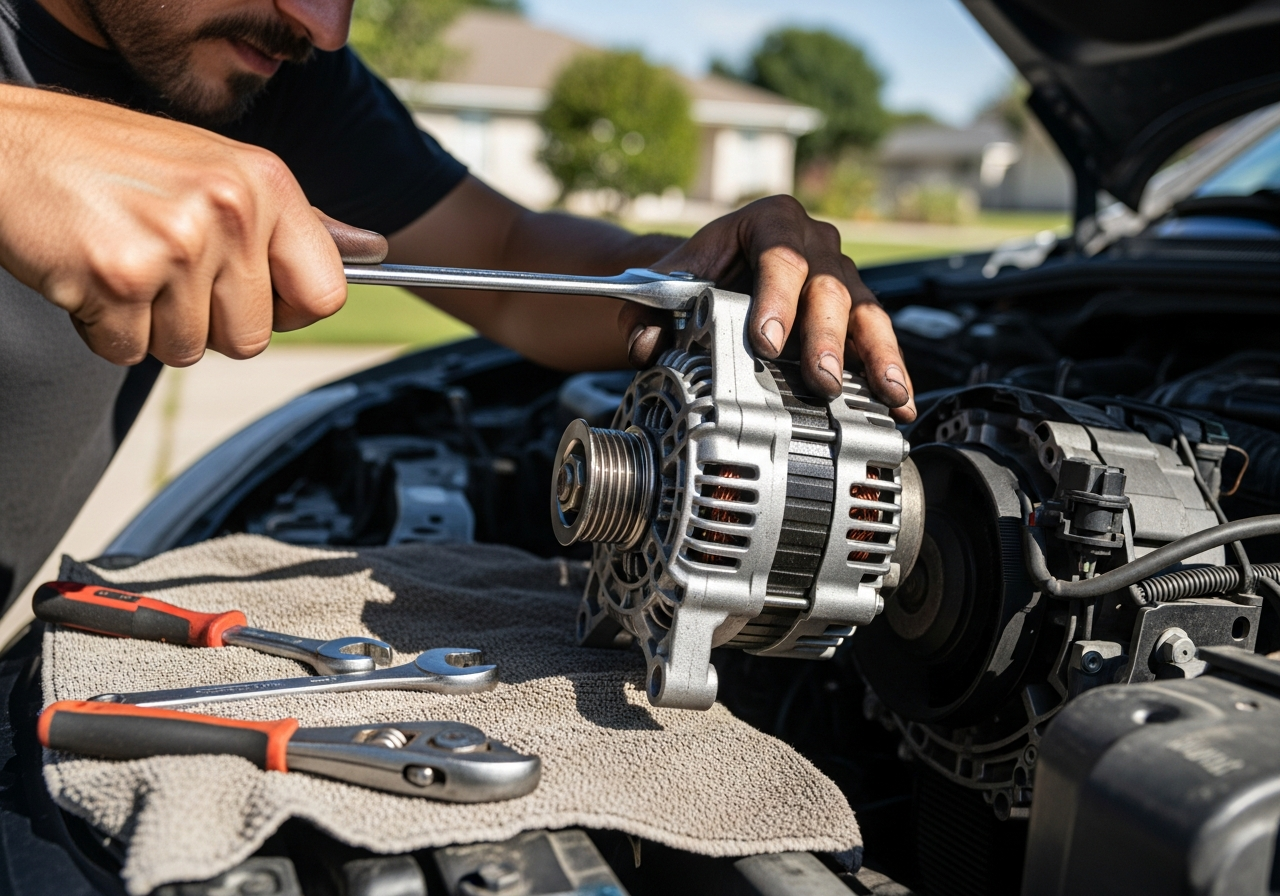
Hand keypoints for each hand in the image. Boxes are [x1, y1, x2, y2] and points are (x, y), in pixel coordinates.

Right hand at [0, 85, 357, 366]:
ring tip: (122, 258)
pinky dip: (103, 328)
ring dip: (150, 323)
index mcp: (266, 182)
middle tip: (162, 264)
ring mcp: (174, 243)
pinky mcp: (117, 277)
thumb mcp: (219, 171)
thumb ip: (297, 222)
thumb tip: (374, 250)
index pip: (327, 295)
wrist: (8, 144)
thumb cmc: (117, 162)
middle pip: (252, 338)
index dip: (288, 311)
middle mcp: (230, 208)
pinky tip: (88, 271)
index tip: (256, 294)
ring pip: (189, 351)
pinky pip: (130, 352)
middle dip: (204, 320)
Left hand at [619, 195, 915, 421]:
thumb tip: (644, 344)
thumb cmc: (694, 274)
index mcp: (770, 221)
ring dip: (876, 356)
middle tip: (820, 380)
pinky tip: (900, 404)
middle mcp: (814, 242)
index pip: (778, 255)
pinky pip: (876, 339)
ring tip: (887, 393)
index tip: (766, 341)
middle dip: (825, 337)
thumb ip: (647, 312)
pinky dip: (888, 372)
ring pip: (864, 312)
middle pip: (828, 286)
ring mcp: (840, 276)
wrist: (710, 276)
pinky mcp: (854, 313)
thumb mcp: (665, 286)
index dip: (776, 298)